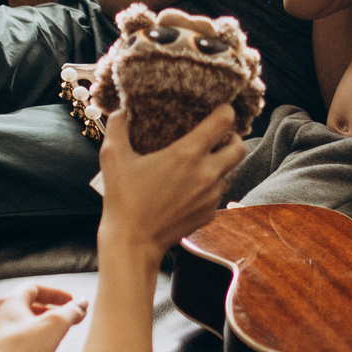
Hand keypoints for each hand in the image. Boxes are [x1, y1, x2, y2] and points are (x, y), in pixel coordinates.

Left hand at [0, 282, 90, 351]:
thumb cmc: (24, 348)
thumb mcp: (55, 325)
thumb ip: (71, 312)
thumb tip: (83, 303)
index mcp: (10, 301)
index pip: (34, 288)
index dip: (56, 293)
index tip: (72, 301)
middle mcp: (0, 314)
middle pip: (29, 304)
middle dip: (52, 309)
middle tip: (70, 316)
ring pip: (24, 322)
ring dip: (44, 323)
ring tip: (60, 332)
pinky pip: (18, 337)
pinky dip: (34, 336)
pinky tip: (44, 348)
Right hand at [98, 103, 244, 257]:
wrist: (134, 242)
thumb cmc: (122, 199)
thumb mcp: (113, 158)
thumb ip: (117, 127)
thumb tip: (120, 110)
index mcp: (186, 155)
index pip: (223, 122)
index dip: (225, 111)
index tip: (220, 109)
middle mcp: (206, 174)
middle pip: (239, 148)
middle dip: (232, 138)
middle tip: (218, 137)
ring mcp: (211, 196)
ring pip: (231, 172)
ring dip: (222, 164)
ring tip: (203, 163)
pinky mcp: (209, 213)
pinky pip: (220, 194)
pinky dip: (212, 187)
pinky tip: (193, 187)